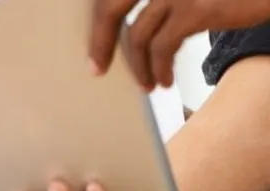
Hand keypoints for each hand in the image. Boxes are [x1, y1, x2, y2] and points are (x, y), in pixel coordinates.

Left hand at [89, 0, 269, 89]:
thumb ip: (155, 4)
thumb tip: (120, 34)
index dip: (98, 23)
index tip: (93, 48)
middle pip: (110, 8)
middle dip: (100, 43)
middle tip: (97, 69)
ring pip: (136, 35)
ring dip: (138, 66)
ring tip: (147, 83)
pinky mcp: (195, 9)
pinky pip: (162, 47)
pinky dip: (159, 69)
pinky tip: (164, 80)